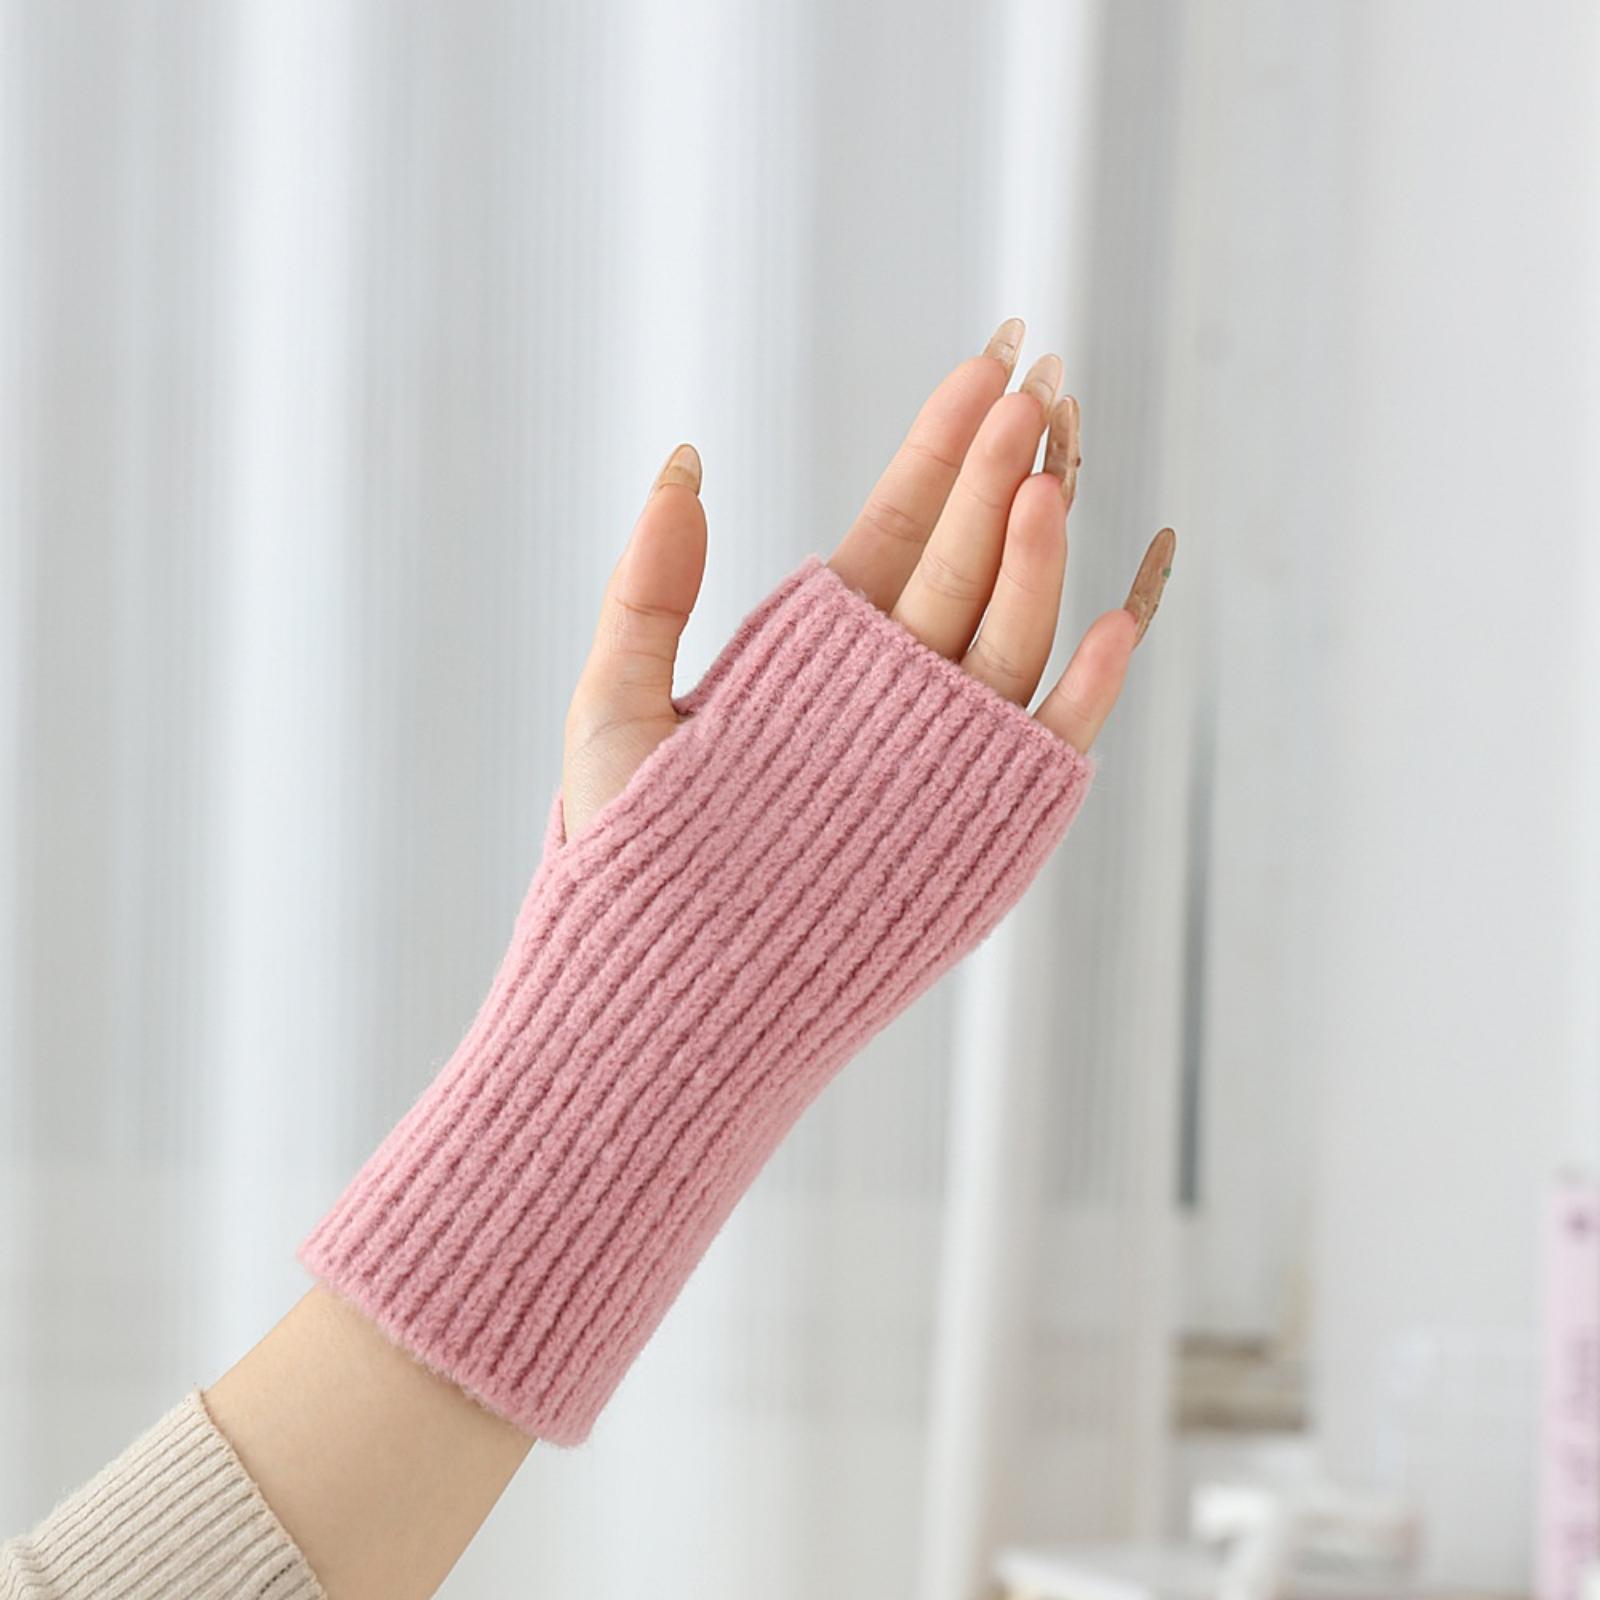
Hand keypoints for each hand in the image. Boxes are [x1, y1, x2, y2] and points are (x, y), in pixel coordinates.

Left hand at [562, 318, 1173, 839]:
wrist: (658, 989)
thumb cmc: (625, 854)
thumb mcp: (617, 703)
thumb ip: (650, 586)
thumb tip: (683, 457)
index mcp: (818, 651)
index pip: (902, 524)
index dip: (945, 442)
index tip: (991, 359)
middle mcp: (888, 693)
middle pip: (967, 563)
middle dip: (1004, 471)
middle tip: (1044, 381)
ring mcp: (933, 755)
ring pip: (1007, 640)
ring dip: (1036, 559)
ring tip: (1050, 475)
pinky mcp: (970, 823)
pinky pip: (1040, 746)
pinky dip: (1083, 690)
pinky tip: (1115, 619)